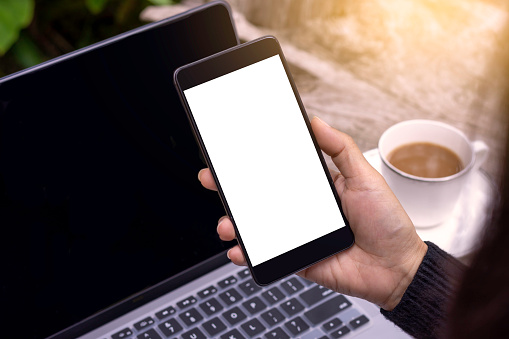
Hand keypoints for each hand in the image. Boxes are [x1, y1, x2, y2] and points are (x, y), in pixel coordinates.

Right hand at [198, 116, 426, 309]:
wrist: (398, 269)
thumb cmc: (387, 222)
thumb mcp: (365, 177)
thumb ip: (340, 149)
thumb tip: (316, 121)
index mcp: (316, 187)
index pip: (279, 170)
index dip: (255, 162)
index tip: (233, 152)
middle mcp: (303, 209)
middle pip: (261, 197)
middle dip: (232, 189)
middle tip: (212, 178)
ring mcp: (298, 234)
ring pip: (258, 227)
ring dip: (235, 223)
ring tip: (226, 222)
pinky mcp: (297, 258)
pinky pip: (268, 255)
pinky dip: (249, 254)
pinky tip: (238, 250)